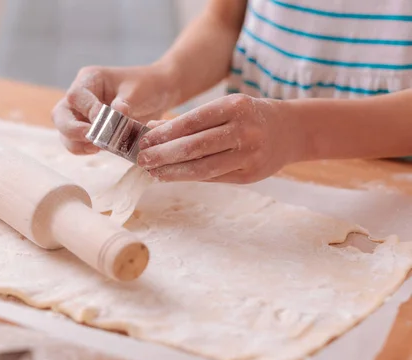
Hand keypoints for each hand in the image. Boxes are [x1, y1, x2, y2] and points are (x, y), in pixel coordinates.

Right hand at [52, 64, 177, 154]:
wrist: (158, 93)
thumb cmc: (147, 85)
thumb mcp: (138, 90)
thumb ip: (125, 102)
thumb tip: (115, 112)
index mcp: (90, 79)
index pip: (76, 96)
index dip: (87, 111)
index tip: (104, 123)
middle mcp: (81, 96)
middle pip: (60, 115)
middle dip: (72, 130)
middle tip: (93, 141)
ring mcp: (82, 113)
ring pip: (65, 131)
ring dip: (77, 143)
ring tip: (98, 148)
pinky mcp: (89, 129)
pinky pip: (77, 142)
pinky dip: (84, 149)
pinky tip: (100, 149)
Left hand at [137, 94, 303, 182]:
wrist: (292, 131)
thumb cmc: (249, 116)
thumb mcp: (225, 108)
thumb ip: (191, 119)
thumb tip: (153, 129)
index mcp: (235, 106)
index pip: (191, 121)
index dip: (164, 133)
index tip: (144, 140)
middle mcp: (244, 130)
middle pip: (194, 147)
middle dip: (163, 155)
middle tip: (142, 160)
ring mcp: (249, 155)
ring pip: (202, 168)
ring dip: (172, 172)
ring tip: (153, 172)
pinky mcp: (250, 175)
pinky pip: (213, 178)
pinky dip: (189, 178)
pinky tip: (172, 176)